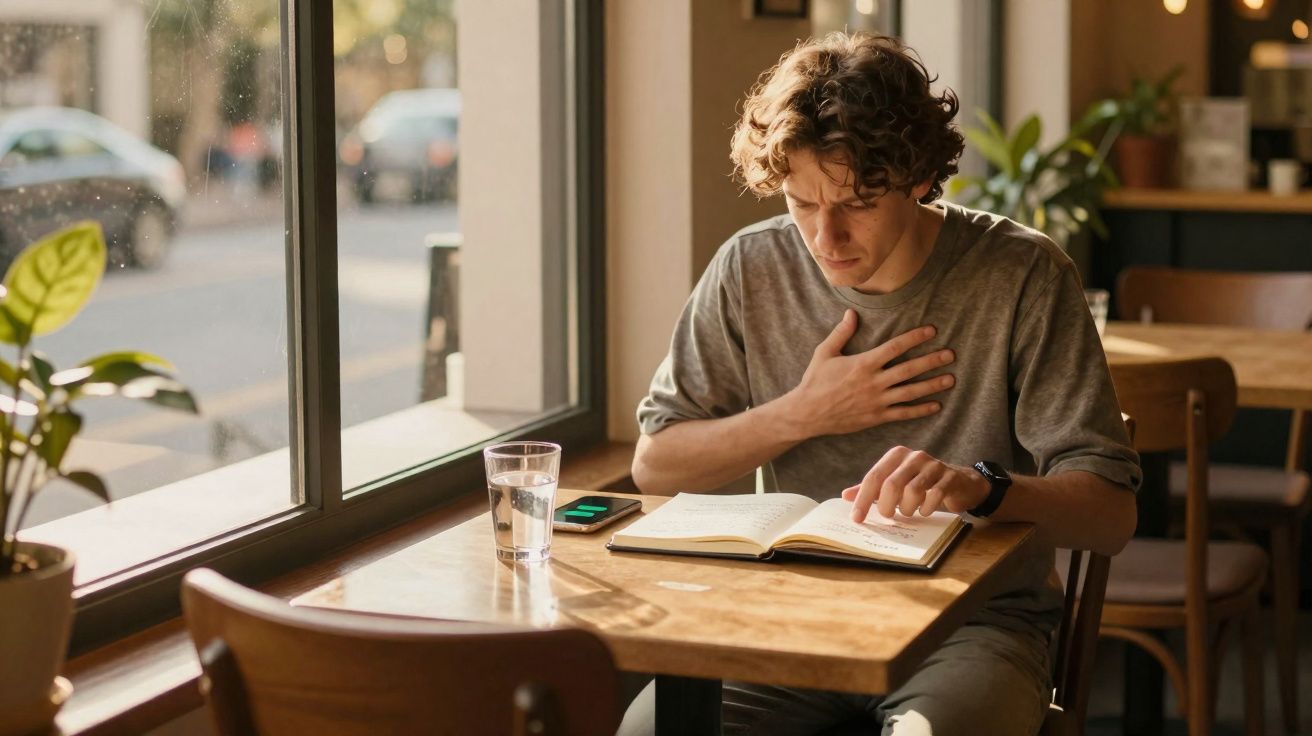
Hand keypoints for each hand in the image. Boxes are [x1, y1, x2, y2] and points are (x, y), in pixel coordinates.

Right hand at [783, 309, 955, 438]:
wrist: (807, 413)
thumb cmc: (815, 381)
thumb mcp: (824, 353)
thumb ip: (841, 333)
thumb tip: (852, 313)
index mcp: (863, 363)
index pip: (895, 347)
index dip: (915, 337)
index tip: (932, 331)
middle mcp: (874, 382)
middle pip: (909, 369)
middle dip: (932, 360)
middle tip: (951, 354)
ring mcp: (877, 401)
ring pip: (911, 392)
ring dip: (932, 385)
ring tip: (950, 379)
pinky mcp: (876, 417)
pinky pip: (903, 413)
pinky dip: (920, 410)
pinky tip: (935, 405)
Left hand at [840, 446, 990, 521]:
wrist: (959, 483)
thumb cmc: (921, 484)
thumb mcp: (894, 483)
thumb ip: (872, 489)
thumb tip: (845, 496)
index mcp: (896, 455)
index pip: (874, 477)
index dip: (863, 500)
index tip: (856, 519)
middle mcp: (914, 456)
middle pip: (891, 484)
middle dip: (886, 506)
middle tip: (888, 516)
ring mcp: (934, 465)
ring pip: (912, 491)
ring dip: (907, 509)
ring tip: (908, 511)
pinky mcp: (950, 477)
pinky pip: (934, 496)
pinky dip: (926, 508)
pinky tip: (924, 510)